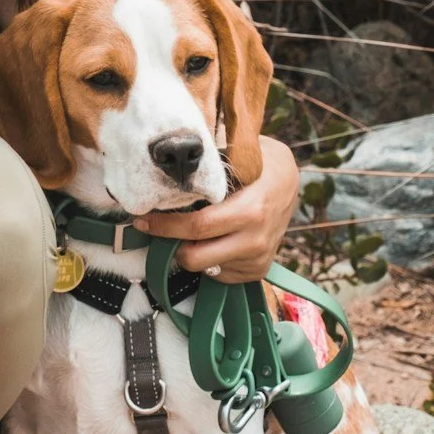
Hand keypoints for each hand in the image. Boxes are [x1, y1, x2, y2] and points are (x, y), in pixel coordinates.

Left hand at [140, 134, 299, 283]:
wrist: (291, 182)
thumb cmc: (258, 165)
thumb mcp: (237, 159)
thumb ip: (208, 169)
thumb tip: (166, 168)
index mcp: (250, 210)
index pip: (196, 227)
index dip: (164, 226)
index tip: (142, 220)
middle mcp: (255, 240)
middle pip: (194, 257)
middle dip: (170, 243)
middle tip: (156, 228)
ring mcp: (258, 258)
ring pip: (204, 268)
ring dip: (190, 251)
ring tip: (188, 230)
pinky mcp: (258, 270)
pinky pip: (218, 273)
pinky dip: (208, 259)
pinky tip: (213, 238)